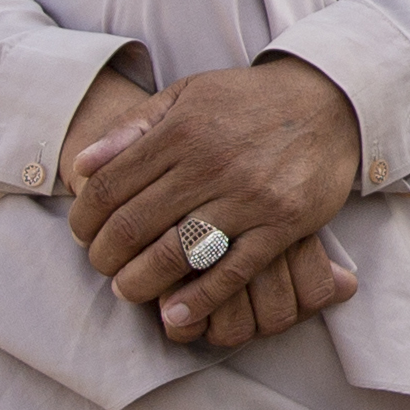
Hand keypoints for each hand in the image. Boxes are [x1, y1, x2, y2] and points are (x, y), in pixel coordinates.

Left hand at [64, 56, 366, 350]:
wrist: (329, 102)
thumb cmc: (247, 102)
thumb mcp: (186, 96)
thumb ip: (134, 126)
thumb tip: (82, 164)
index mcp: (180, 130)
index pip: (108, 186)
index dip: (83, 217)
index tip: (80, 233)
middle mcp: (210, 164)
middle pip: (133, 225)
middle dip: (105, 256)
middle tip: (101, 266)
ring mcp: (248, 197)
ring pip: (176, 254)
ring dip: (141, 282)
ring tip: (129, 290)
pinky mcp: (281, 224)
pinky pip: (232, 271)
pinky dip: (200, 299)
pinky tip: (176, 314)